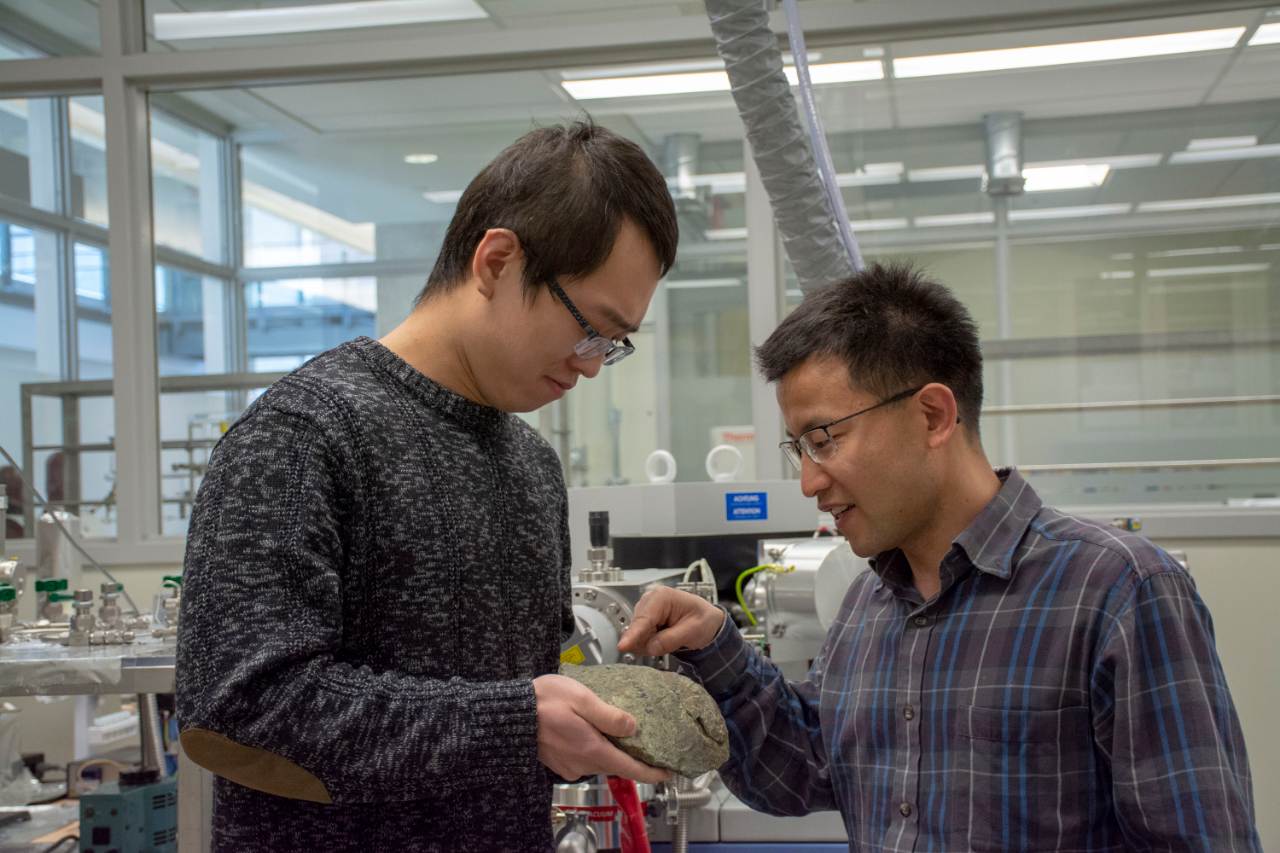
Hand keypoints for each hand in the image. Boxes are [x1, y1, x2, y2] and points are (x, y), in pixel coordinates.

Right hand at [532, 674, 670, 784]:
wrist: (509, 713)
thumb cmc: (543, 700)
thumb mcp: (582, 699)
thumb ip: (609, 715)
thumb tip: (633, 727)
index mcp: (592, 750)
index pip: (629, 769)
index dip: (652, 772)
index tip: (668, 771)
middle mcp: (581, 763)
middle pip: (615, 764)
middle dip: (629, 755)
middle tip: (641, 737)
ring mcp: (568, 765)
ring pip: (598, 760)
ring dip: (608, 748)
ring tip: (612, 725)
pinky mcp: (558, 762)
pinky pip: (582, 758)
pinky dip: (591, 747)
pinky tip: (587, 729)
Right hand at [617, 587, 724, 657]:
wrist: (707, 621)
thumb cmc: (703, 620)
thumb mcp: (693, 630)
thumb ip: (671, 639)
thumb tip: (650, 647)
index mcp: (662, 596)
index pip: (644, 619)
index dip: (633, 634)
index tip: (622, 646)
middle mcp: (649, 600)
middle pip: (637, 628)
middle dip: (649, 641)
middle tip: (673, 642)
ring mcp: (645, 610)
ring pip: (636, 634)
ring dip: (650, 643)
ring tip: (672, 638)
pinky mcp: (643, 620)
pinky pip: (639, 638)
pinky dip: (650, 643)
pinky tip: (664, 639)